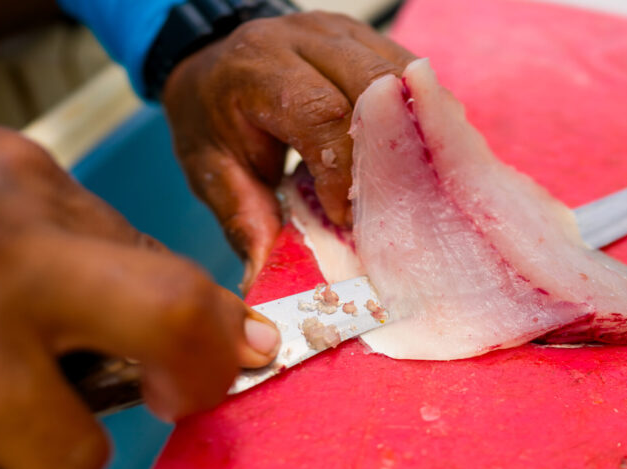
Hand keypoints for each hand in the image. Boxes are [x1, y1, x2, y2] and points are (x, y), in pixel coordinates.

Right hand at [0, 126, 279, 468]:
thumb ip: (125, 258)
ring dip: (7, 463)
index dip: (212, 362)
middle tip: (59, 406)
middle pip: (71, 461)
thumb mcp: (30, 188)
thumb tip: (231, 333)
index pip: (169, 313)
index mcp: (24, 240)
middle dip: (79, 447)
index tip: (222, 368)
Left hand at [162, 11, 415, 289]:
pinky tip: (415, 153)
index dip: (345, 172)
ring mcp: (339, 31)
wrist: (208, 65)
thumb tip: (264, 279)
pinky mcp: (364, 38)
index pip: (322, 115)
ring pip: (403, 74)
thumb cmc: (210, 121)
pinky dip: (418, 115)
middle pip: (374, 86)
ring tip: (411, 182)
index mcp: (255, 70)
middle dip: (389, 152)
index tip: (345, 218)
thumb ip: (243, 220)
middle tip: (387, 204)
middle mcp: (302, 37)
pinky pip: (409, 73)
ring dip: (414, 130)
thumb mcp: (210, 172)